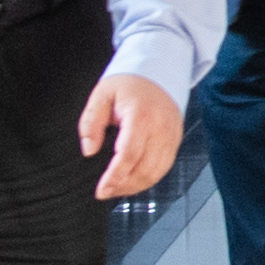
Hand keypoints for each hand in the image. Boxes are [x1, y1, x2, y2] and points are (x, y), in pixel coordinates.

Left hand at [80, 73, 183, 199]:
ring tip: (117, 188)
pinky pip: (164, 168)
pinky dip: (149, 179)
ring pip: (156, 173)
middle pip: (144, 169)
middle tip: (106, 192)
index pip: (128, 154)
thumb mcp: (101, 95)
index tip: (102, 190)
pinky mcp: (175, 141)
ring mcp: (171, 136)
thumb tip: (89, 149)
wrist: (158, 72)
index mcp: (141, 115)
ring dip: (136, 186)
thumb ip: (91, 122)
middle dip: (124, 186)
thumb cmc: (129, 84)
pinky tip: (133, 181)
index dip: (115, 177)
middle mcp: (160, 128)